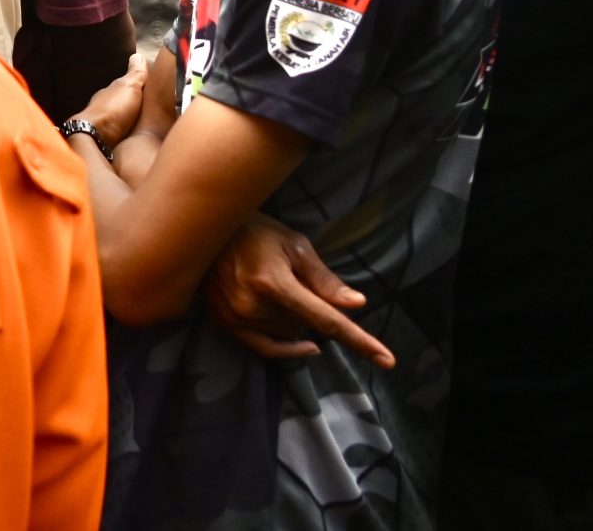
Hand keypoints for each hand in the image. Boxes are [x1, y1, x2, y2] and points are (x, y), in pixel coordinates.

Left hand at [78, 51, 149, 148]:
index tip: (153, 90)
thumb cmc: (113, 109)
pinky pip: (123, 134)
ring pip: (123, 120)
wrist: (96, 137)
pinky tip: (138, 138)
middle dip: (137, 106)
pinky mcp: (109, 140)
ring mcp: (106, 124)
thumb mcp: (128, 87)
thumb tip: (137, 55)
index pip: (127, 87)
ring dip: (134, 122)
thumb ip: (135, 74)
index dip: (140, 87)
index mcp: (112, 92)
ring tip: (151, 126)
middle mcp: (108, 106)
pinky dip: (130, 134)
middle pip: (125, 104)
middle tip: (156, 110)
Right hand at [203, 216, 391, 367]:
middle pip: (306, 326)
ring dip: (296, 321)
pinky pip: (266, 349)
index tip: (387, 360)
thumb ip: (324, 279)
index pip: (325, 318)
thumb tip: (356, 304)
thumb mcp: (295, 246)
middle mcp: (252, 305)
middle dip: (313, 309)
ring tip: (280, 290)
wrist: (205, 231)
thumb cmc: (255, 232)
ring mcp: (236, 317)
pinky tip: (307, 346)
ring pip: (289, 335)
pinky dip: (289, 349)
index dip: (359, 340)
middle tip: (298, 281)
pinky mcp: (225, 323)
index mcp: (273, 282)